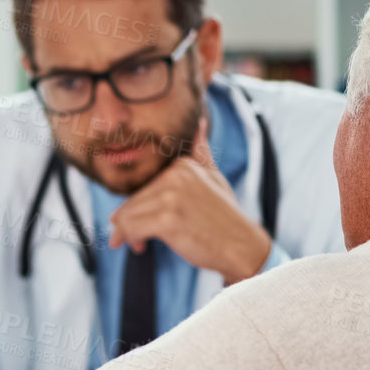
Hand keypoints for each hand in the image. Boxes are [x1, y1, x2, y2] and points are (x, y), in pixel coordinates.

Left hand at [106, 116, 271, 283]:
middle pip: (132, 201)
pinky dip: (130, 240)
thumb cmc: (225, 217)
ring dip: (127, 234)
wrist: (241, 245)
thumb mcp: (215, 178)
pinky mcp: (168, 219)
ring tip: (138, 245)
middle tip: (136, 241)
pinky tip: (140, 247)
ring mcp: (171, 197)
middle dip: (129, 223)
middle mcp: (176, 176)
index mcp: (183, 165)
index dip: (138, 208)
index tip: (144, 224)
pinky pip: (131, 228)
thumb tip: (200, 123)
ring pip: (127, 215)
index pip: (143, 187)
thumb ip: (202, 153)